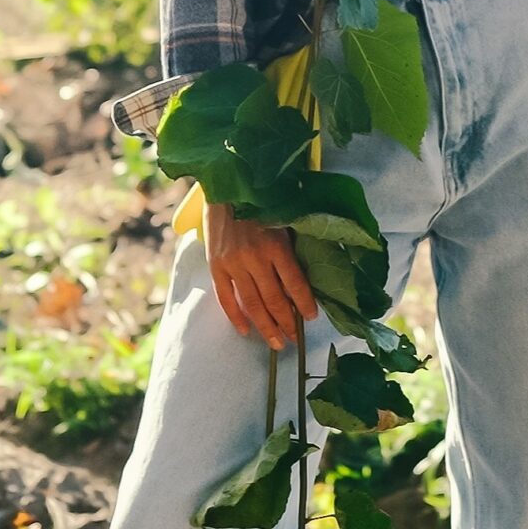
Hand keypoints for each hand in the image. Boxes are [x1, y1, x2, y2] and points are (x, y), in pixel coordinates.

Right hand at [203, 201, 317, 349]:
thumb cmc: (263, 200)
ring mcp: (233, 263)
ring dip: (265, 326)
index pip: (295, 283)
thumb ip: (291, 248)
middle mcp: (255, 257)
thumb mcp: (284, 219)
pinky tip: (245, 330)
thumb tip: (302, 279)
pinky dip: (236, 317)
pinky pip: (226, 298)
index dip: (304, 303)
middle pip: (274, 300)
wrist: (226, 185)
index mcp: (277, 245)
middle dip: (286, 323)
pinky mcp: (216, 265)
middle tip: (293, 339)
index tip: (311, 317)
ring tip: (275, 342)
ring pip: (252, 304)